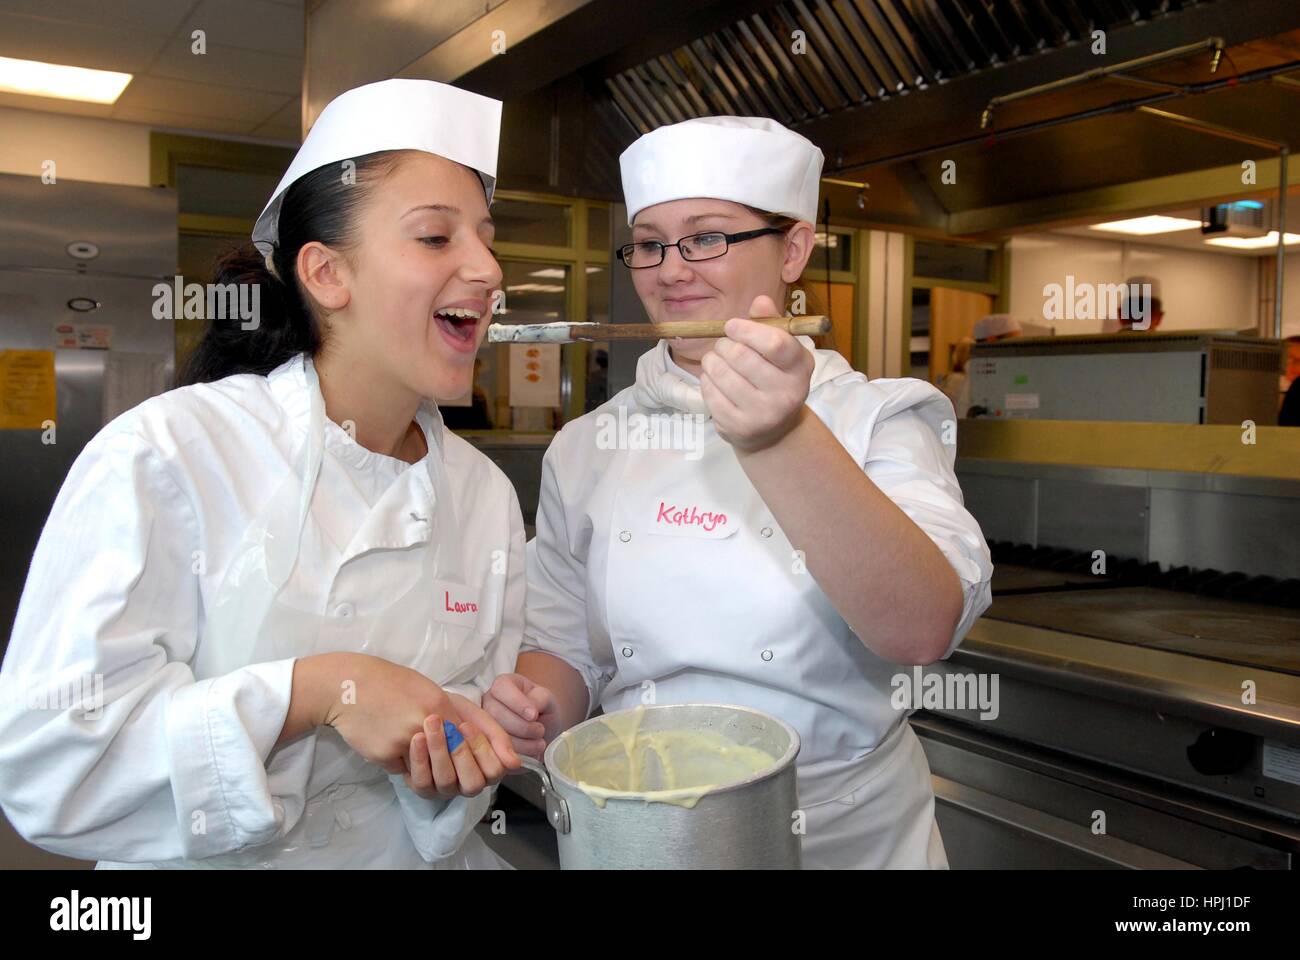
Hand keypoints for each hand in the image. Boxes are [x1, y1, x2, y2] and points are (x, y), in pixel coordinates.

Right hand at [319, 654, 517, 798]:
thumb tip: (479, 741)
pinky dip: (400, 764)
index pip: (480, 734)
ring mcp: (406, 739)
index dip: (495, 752)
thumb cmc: (391, 685)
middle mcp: (429, 721)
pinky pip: (402, 771)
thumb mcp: (429, 691)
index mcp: (442, 703)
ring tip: (419, 754)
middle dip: (464, 771)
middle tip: (457, 769)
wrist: (348, 685)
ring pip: (432, 774)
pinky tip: (390, 745)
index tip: (507, 765)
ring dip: (430, 769)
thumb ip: (456, 714)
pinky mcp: (385, 754)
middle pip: (461, 764)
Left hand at [401, 693, 521, 800]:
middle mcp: (468, 784)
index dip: (480, 749)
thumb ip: (498, 738)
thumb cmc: (455, 712)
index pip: (494, 771)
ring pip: (447, 782)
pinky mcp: (424, 788)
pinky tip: (417, 737)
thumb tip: (515, 763)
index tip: (465, 724)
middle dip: (460, 753)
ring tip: (431, 724)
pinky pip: (422, 782)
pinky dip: (420, 759)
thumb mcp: (479, 718)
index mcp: (487, 769)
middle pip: (473, 783)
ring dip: (439, 752)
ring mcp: (446, 789)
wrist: (425, 706)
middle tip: (448, 725)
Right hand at [482, 673, 559, 760]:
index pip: (502, 689)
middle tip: (540, 730)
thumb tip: (531, 711)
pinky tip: (531, 752)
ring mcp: (484, 724)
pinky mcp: (487, 745)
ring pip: (496, 735)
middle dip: (523, 727)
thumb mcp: (546, 697)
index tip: (534, 715)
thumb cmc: (542, 708)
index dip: (518, 703)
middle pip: (497, 715)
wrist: (543, 728)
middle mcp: (488, 702)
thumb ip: (540, 698)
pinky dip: (519, 755)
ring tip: (539, 742)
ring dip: (523, 743)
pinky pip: (498, 753)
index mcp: (502, 685)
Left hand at [699, 295, 813, 451]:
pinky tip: (715, 380)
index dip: (747, 330)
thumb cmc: (774, 377)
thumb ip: (770, 323)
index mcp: (800, 368)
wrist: (774, 430)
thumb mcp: (782, 350)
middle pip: (741, 356)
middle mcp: (786, 394)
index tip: (732, 325)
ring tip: (716, 360)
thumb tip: (760, 301)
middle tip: (723, 345)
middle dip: (724, 344)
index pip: (774, 343)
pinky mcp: (738, 428)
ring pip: (721, 373)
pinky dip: (706, 380)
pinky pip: (710, 392)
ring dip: (711, 360)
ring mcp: (762, 414)